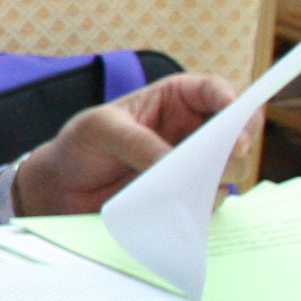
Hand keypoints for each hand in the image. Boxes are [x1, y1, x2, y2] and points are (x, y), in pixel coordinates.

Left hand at [9, 72, 237, 218]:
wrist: (63, 188)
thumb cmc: (81, 145)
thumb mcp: (102, 130)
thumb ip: (138, 142)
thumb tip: (174, 163)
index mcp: (176, 98)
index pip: (217, 91)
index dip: (234, 105)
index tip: (237, 132)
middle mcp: (193, 129)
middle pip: (237, 133)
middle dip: (236, 149)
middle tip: (223, 168)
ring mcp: (193, 164)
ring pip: (231, 170)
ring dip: (222, 181)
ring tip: (195, 190)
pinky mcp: (188, 195)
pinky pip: (212, 200)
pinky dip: (206, 205)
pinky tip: (186, 208)